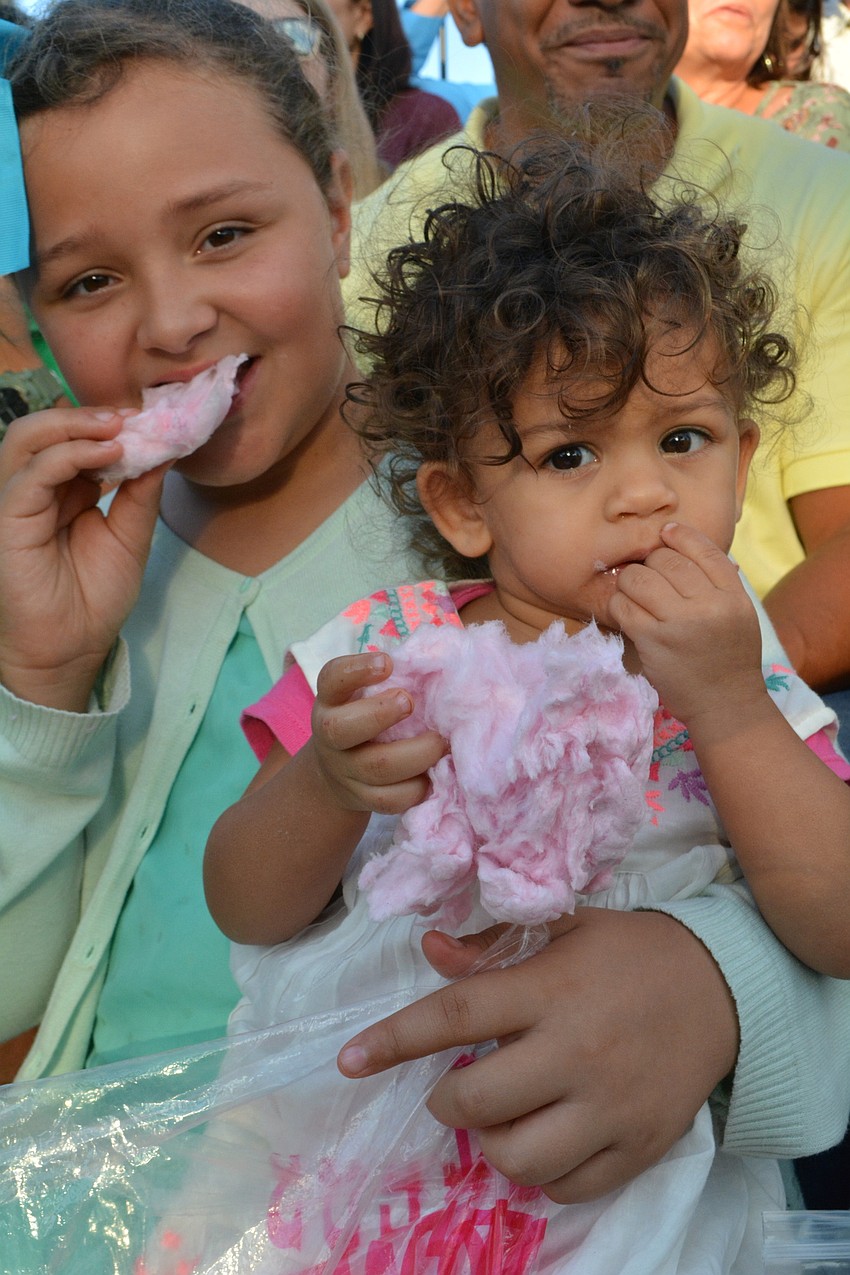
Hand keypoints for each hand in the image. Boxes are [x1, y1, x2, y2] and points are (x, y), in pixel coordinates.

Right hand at [0, 406, 164, 709]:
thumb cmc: (94, 599)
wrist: (72, 649)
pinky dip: (69, 455)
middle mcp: (34, 490)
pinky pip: (31, 474)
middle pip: (45, 429)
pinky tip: (107, 456)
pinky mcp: (7, 518)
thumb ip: (140, 493)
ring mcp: (16, 501)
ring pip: (28, 438)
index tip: (149, 419)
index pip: (74, 439)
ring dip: (75, 425)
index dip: (107, 424)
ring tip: (118, 429)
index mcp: (60, 490)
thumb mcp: (130, 537)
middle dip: (89, 416)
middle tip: (132, 417)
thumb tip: (165, 449)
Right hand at [312, 652, 446, 814]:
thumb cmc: (365, 717)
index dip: (357, 669)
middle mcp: (330, 736)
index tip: (387, 663)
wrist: (336, 773)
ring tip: (441, 742)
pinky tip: (434, 774)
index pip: (331, 679)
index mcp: (331, 701)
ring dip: (417, 754)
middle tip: (410, 703)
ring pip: (376, 768)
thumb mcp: (365, 695)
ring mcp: (344, 771)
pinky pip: (391, 800)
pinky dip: (418, 788)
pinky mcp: (362, 799)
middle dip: (380, 714)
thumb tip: (440, 658)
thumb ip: (393, 678)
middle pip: (341, 729)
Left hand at [338, 908, 738, 1202]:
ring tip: (499, 1117)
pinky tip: (544, 1139)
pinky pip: (566, 1187)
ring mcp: (610, 1107)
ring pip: (518, 1157)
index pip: (455, 1014)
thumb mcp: (564, 926)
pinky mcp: (639, 1146)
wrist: (721, 988)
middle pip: (476, 1101)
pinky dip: (539, 1173)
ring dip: (489, 1143)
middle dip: (444, 1100)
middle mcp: (576, 1051)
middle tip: (453, 1088)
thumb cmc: (628, 952)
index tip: (348, 1061)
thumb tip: (429, 950)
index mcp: (552, 988)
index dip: (393, 1040)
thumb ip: (493, 944)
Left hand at [608, 521, 763, 727]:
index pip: (704, 550)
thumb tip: (682, 542)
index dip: (680, 535)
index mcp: (733, 597)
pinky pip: (623, 606)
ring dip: (629, 582)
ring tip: (634, 594)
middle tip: (648, 578)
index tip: (665, 534)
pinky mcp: (653, 641)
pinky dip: (619, 605)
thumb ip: (718, 582)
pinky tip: (626, 613)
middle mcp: (709, 606)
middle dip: (650, 564)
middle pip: (666, 560)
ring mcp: (680, 624)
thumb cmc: (729, 659)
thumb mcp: (739, 615)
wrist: (726, 707)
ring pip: (639, 578)